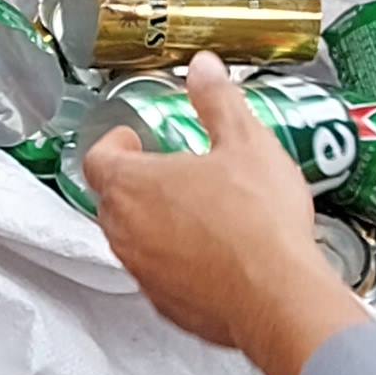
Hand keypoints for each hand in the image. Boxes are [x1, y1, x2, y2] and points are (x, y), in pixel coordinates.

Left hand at [84, 56, 362, 374]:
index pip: (97, 158)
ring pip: (135, 240)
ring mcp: (143, 272)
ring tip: (199, 210)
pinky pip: (161, 275)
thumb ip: (217, 100)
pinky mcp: (167, 304)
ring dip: (156, 223)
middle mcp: (126, 232)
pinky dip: (178, 262)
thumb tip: (204, 69)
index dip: (113, 144)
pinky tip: (216, 253)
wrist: (278, 297)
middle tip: (170, 170)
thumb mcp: (245, 142)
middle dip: (137, 182)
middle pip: (113, 199)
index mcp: (132, 185)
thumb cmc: (257, 224)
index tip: (133, 138)